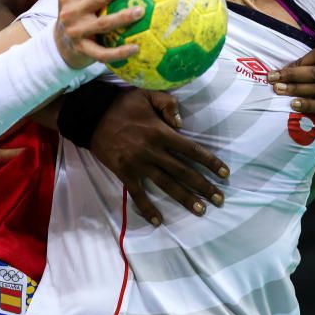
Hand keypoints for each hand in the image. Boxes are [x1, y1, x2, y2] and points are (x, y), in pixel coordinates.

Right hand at [54, 0, 144, 67]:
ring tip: (141, 11)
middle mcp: (71, 11)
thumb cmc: (77, 13)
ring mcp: (75, 31)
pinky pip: (103, 53)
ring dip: (122, 17)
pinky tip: (137, 48)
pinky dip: (119, 52)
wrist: (59, 45)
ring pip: (102, 23)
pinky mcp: (81, 50)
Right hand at [89, 88, 229, 224]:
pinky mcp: (124, 173)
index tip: (224, 173)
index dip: (209, 162)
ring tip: (201, 210)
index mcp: (160, 132)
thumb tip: (182, 124)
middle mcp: (152, 151)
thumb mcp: (147, 93)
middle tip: (219, 199)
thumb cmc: (121, 104)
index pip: (191, 149)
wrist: (90, 115)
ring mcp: (138, 164)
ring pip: (166, 184)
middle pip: (183, 171)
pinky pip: (137, 194)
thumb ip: (167, 104)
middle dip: (203, 186)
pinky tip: (158, 221)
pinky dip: (147, 208)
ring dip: (184, 198)